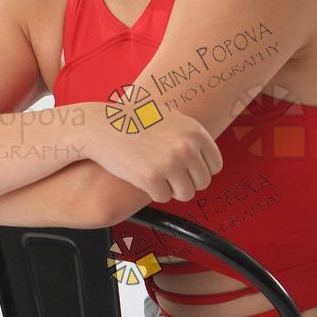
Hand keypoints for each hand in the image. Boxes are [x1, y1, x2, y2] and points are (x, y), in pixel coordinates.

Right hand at [83, 99, 222, 203]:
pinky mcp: (151, 177)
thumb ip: (192, 137)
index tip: (185, 169)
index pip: (215, 166)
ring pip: (185, 194)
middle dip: (185, 182)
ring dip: (171, 190)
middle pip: (202, 182)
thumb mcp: (170, 119)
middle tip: (167, 174)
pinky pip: (164, 198)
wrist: (101, 126)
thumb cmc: (134, 122)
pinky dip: (153, 192)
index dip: (199, 171)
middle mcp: (186, 146)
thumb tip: (212, 163)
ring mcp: (170, 162)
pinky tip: (142, 176)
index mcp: (195, 131)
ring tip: (156, 175)